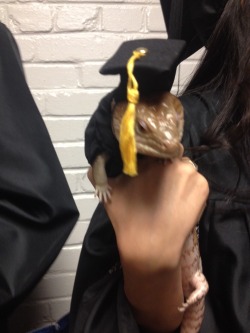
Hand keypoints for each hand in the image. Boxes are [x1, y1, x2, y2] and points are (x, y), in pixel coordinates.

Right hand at [88, 157, 208, 271]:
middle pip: (169, 158)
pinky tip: (180, 203)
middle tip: (158, 186)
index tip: (148, 172)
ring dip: (178, 178)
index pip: (153, 149)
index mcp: (149, 157)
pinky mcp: (203, 186)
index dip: (151, 160)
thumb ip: (102, 170)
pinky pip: (196, 182)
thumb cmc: (127, 217)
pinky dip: (191, 190)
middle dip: (165, 168)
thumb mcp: (109, 191)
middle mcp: (170, 159)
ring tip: (169, 196)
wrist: (149, 245)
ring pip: (184, 169)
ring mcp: (190, 172)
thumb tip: (99, 158)